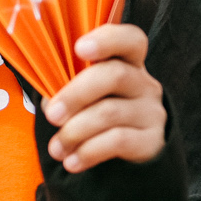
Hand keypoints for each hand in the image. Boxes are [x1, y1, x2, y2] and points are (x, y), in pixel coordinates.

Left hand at [42, 24, 166, 170]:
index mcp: (126, 62)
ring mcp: (151, 111)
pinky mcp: (152, 140)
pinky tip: (72, 162)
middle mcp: (144, 82)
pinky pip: (117, 141)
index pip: (130, 39)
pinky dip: (88, 152)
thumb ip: (67, 86)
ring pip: (109, 113)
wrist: (129, 152)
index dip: (107, 39)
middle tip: (51, 115)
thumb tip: (49, 100)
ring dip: (74, 132)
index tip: (79, 47)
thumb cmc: (97, 110)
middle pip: (114, 75)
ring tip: (56, 149)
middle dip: (75, 95)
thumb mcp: (84, 94)